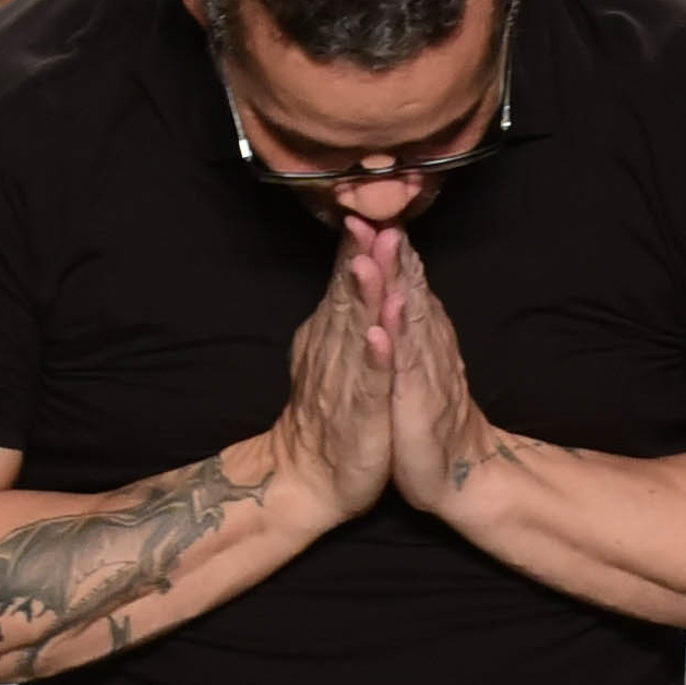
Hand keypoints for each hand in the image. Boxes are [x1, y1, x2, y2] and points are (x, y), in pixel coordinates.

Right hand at [263, 219, 397, 534]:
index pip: (344, 282)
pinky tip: (377, 335)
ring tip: (367, 260)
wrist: (307, 477)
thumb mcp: (335, 353)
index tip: (364, 207)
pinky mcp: (358, 414)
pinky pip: (367, 383)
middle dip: (359, 258)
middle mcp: (333, 351)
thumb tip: (349, 265)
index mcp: (332, 335)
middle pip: (347, 297)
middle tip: (368, 218)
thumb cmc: (328, 414)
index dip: (354, 246)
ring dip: (361, 297)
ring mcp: (345, 381)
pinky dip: (372, 358)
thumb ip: (341, 310)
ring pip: (355, 332)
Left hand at [380, 236, 505, 512]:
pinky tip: (385, 324)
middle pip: (412, 291)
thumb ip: (412, 324)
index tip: (377, 210)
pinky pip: (405, 372)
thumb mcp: (415, 364)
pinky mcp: (418, 406)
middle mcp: (429, 347)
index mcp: (424, 336)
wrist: (457, 473)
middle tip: (381, 213)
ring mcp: (425, 375)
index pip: (408, 283)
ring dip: (397, 285)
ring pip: (410, 322)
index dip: (394, 248)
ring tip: (385, 248)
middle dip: (395, 253)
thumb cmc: (428, 418)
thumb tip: (404, 285)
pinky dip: (397, 346)